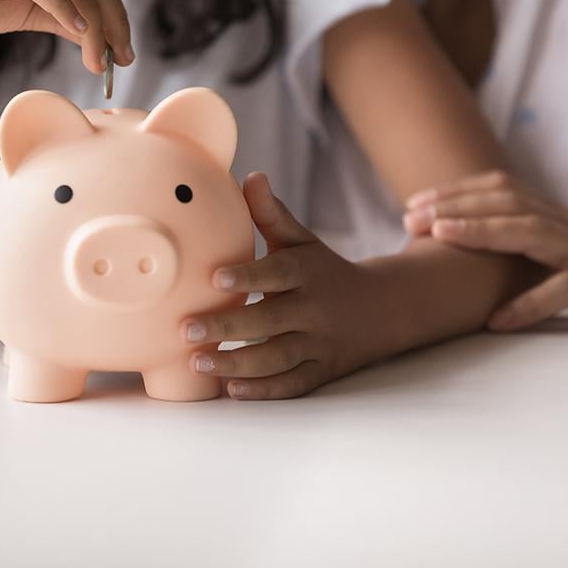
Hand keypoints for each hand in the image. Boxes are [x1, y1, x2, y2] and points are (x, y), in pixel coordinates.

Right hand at [0, 0, 133, 73]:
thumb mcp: (27, 12)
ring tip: (99, 63)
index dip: (116, 17)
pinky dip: (66, 10)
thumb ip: (63, 18)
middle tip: (122, 63)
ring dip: (93, 28)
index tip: (125, 53)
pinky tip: (81, 35)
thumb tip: (103, 40)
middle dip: (112, 26)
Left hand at [180, 173, 379, 399]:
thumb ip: (272, 213)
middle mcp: (315, 309)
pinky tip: (232, 391)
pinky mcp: (321, 371)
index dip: (248, 276)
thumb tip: (250, 176)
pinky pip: (293, 384)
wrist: (381, 309)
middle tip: (186, 330)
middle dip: (228, 327)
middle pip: (271, 321)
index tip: (214, 276)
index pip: (277, 273)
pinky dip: (265, 391)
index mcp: (306, 271)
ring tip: (197, 363)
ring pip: (278, 358)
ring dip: (237, 365)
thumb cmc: (322, 269)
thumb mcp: (302, 240)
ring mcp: (320, 343)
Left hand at [402, 171, 567, 329]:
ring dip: (482, 232)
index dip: (456, 193)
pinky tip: (498, 319)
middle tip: (410, 219)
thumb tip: (458, 253)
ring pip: (533, 231)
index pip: (502, 189)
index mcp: (559, 219)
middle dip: (455, 206)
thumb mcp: (560, 264)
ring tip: (441, 238)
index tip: (412, 205)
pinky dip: (531, 303)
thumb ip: (520, 254)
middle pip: (509, 202)